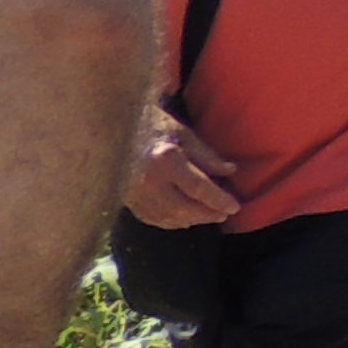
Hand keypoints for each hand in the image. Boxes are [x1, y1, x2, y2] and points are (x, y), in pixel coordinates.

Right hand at [124, 115, 238, 230]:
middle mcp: (148, 180)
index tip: (235, 206)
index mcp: (165, 159)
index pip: (198, 187)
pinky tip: (185, 219)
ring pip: (167, 216)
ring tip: (210, 216)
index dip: (218, 199)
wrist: (112, 129)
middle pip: (183, 207)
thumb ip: (207, 155)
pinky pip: (151, 218)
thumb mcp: (184, 133)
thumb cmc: (153, 126)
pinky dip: (171, 222)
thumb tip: (230, 172)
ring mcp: (134, 193)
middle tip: (225, 214)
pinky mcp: (125, 199)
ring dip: (192, 219)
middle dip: (207, 214)